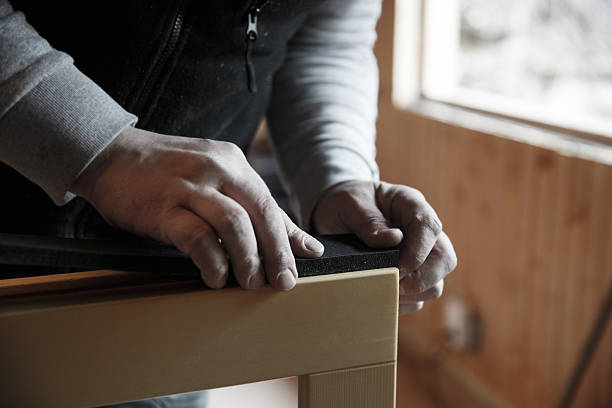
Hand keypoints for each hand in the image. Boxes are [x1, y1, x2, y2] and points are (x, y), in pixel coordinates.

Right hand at [71, 127, 323, 289]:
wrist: (109, 153)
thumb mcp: (213, 176)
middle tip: (283, 282)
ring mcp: (188, 186)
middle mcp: (216, 168)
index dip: (288, 238)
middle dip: (277, 253)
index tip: (301, 265)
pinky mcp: (162, 207)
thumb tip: (303, 243)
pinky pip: (198, 237)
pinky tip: (215, 277)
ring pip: (235, 225)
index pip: (270, 203)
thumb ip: (252, 206)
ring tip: (249, 282)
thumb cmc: (166, 170)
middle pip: (260, 213)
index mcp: (232, 161)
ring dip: (248, 259)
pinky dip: (212, 262)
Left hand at [312, 180, 456, 314]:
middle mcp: (421, 231)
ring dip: (412, 294)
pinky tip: (379, 296)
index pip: (430, 227)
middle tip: (392, 285)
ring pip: (435, 284)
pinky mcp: (409, 277)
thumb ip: (368, 220)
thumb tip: (393, 239)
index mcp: (410, 204)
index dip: (418, 251)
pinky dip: (400, 303)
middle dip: (422, 279)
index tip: (398, 268)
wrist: (331, 215)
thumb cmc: (344, 203)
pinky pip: (417, 299)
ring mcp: (419, 255)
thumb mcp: (349, 203)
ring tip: (381, 290)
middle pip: (445, 259)